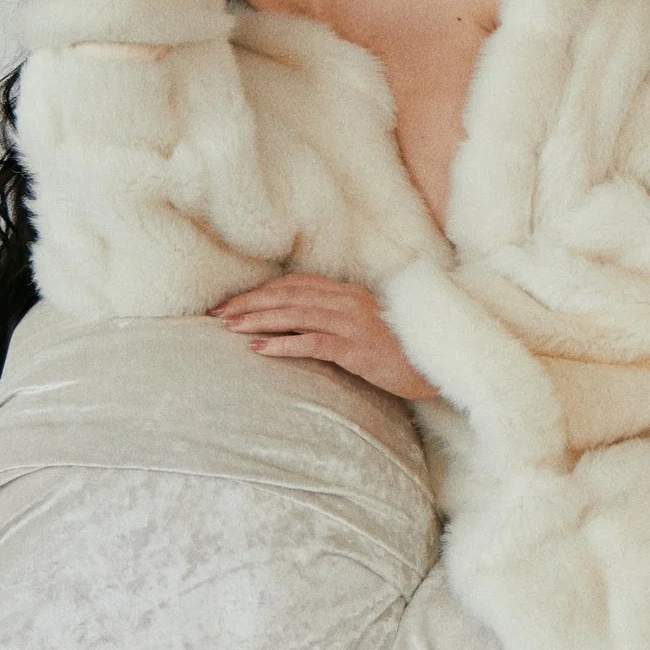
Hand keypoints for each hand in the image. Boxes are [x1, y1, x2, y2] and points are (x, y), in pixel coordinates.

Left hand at [208, 274, 439, 401]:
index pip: (295, 284)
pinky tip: (259, 349)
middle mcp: (348, 302)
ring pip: (296, 315)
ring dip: (259, 320)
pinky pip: (313, 343)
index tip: (231, 302)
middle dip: (249, 303)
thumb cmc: (396, 350)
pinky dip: (283, 344)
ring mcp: (352, 324)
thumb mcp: (363, 327)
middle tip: (217, 314)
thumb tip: (295, 326)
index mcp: (348, 293)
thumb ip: (334, 319)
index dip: (260, 290)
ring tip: (230, 328)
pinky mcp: (356, 349)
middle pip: (289, 296)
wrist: (432, 365)